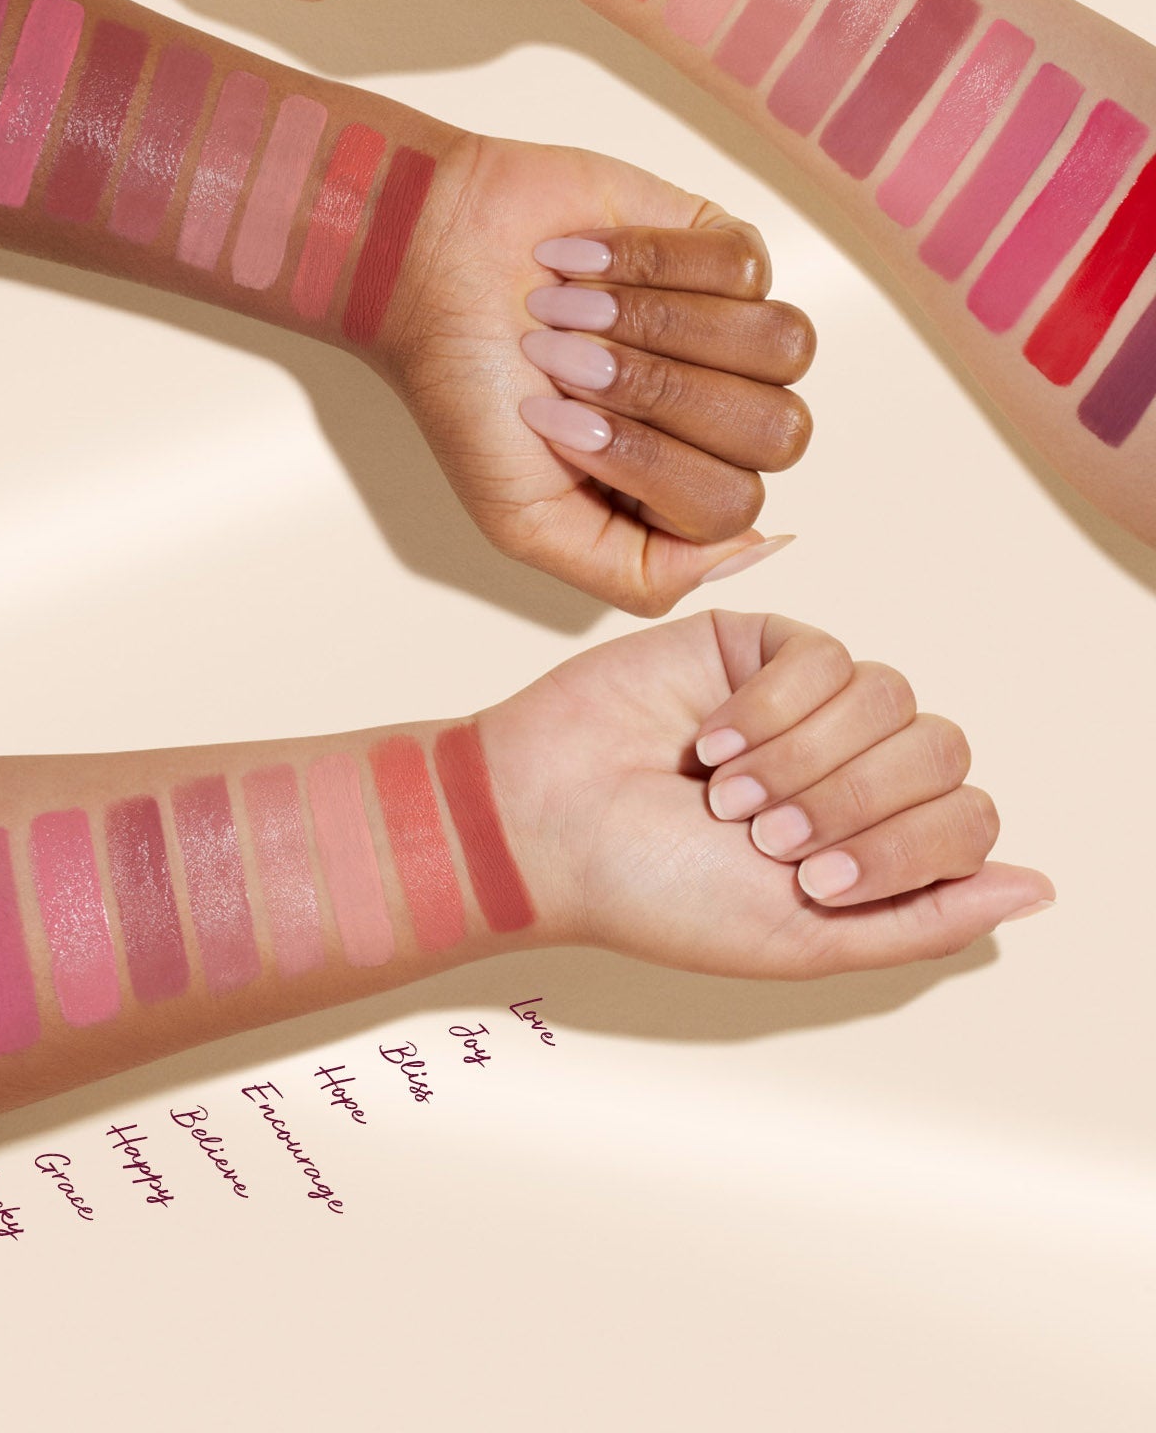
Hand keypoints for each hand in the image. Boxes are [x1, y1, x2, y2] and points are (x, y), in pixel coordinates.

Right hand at [390, 132, 812, 613]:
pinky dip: (651, 262)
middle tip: (563, 360)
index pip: (733, 504)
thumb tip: (759, 546)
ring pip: (782, 348)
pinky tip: (584, 261)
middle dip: (658, 391)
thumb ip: (640, 574)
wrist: (426, 266)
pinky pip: (748, 269)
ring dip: (661, 323)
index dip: (645, 460)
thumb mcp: (526, 520)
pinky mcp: (724, 249)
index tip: (551, 423)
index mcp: (683, 491)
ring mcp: (733, 331)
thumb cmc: (469, 392)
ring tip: (572, 307)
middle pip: (778, 431)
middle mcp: (722, 418)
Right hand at [485, 611, 1053, 975]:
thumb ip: (925, 917)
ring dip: (805, 756)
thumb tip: (1038, 888)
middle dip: (852, 800)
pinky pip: (826, 656)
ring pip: (892, 697)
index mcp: (876, 841)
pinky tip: (710, 741)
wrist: (548, 824)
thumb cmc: (657, 894)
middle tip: (763, 836)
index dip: (905, 845)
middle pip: (942, 751)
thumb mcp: (805, 939)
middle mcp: (855, 768)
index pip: (969, 818)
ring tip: (728, 793)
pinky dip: (770, 709)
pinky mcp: (761, 647)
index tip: (810, 878)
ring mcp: (811, 703)